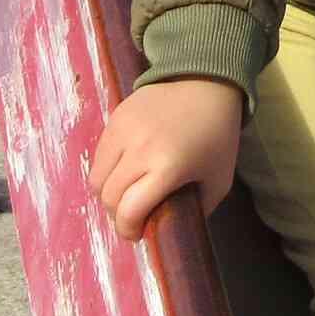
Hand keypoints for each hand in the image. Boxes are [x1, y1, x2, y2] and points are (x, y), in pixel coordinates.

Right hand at [86, 78, 243, 240]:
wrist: (207, 82)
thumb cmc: (217, 136)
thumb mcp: (218, 181)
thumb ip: (195, 209)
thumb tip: (171, 229)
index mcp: (167, 167)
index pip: (128, 210)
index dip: (128, 230)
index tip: (138, 233)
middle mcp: (140, 149)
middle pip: (108, 197)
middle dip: (118, 214)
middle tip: (134, 215)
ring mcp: (124, 130)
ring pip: (96, 178)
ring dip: (109, 193)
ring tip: (127, 192)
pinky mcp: (115, 117)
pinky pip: (99, 155)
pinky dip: (107, 169)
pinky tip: (127, 168)